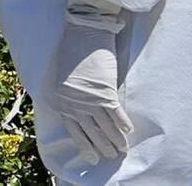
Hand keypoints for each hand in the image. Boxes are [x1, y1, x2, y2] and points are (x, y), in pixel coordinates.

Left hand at [55, 22, 132, 163]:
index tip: (91, 158)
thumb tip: (83, 106)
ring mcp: (90, 98)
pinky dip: (122, 123)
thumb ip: (74, 94)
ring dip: (115, 139)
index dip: (84, 144)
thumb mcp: (66, 76)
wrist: (83, 33)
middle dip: (102, 145)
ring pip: (105, 126)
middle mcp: (75, 102)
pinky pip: (115, 113)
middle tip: (111, 156)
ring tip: (123, 149)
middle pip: (91, 130)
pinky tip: (129, 132)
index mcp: (62, 99)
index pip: (74, 129)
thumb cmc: (73, 50)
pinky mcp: (105, 90)